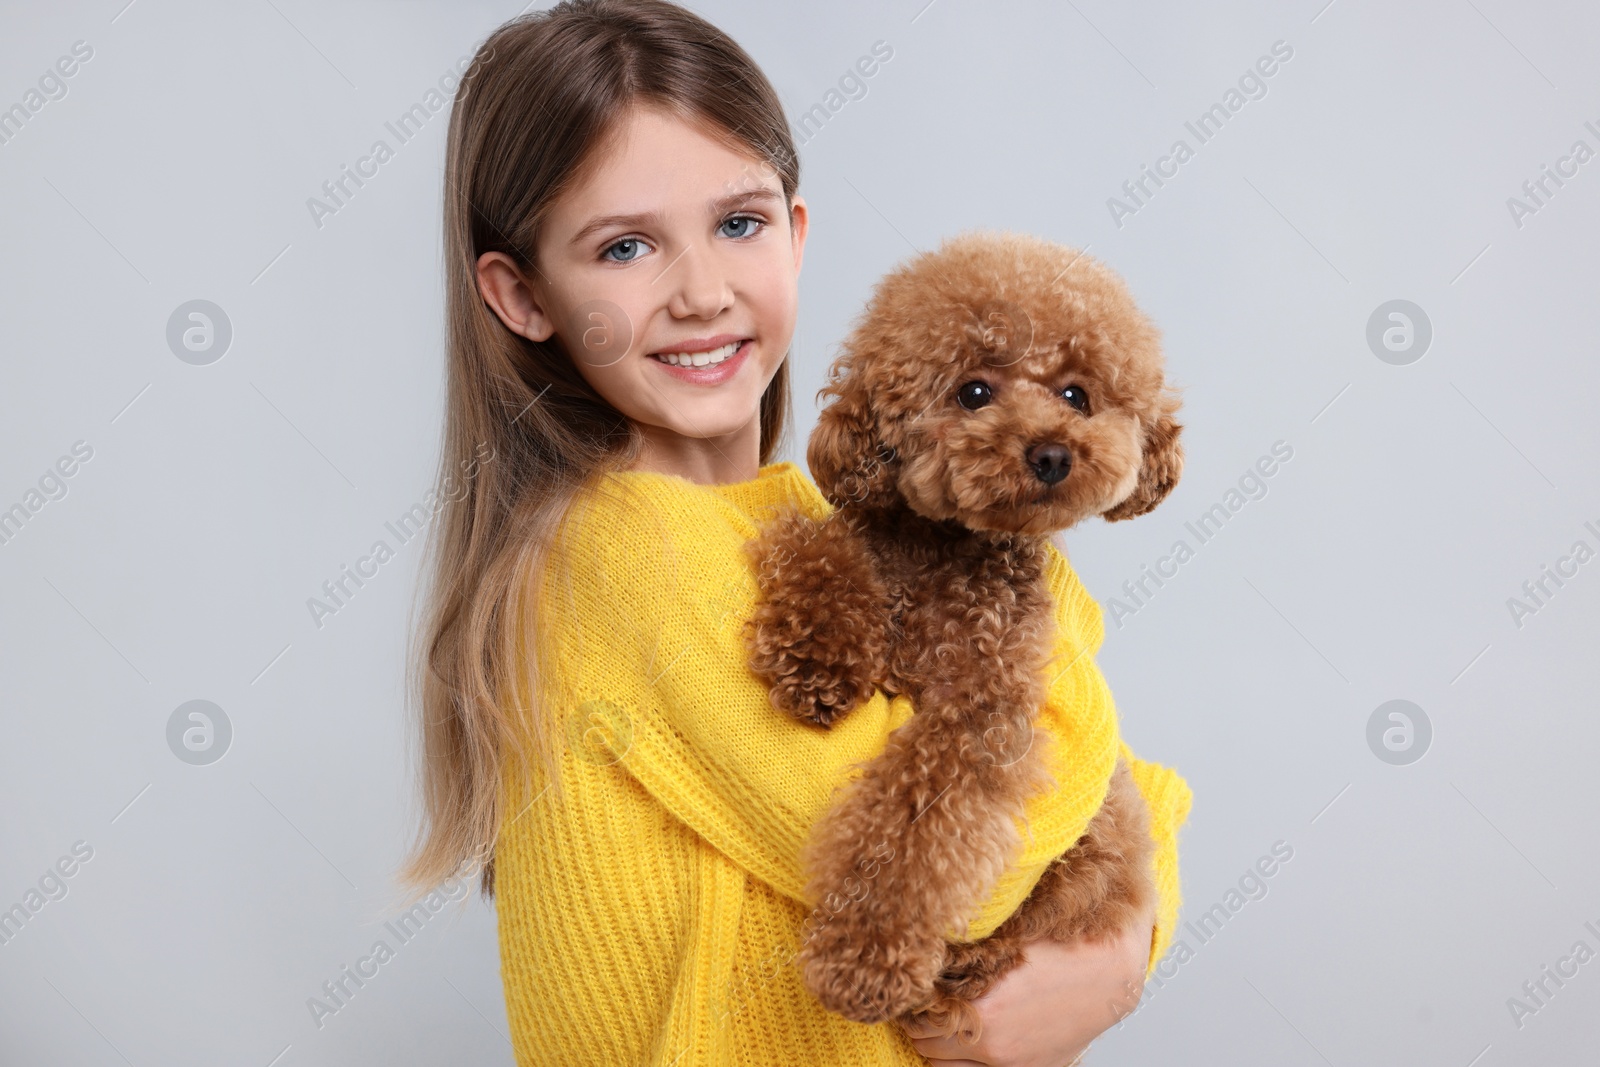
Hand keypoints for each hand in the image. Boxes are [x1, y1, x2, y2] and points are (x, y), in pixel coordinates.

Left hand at [896, 906, 1154, 1066]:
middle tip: (924, 994)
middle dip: (920, 1016)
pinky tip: (963, 1037)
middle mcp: (993, 1045)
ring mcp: (1009, 1064)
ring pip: (939, 1064)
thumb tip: (924, 943)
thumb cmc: (1059, 946)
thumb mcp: (1004, 940)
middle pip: (923, 1039)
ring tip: (944, 1014)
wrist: (1109, 973)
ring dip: (936, 1042)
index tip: (911, 979)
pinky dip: (958, 1060)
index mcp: (984, 1009)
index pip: (917, 1012)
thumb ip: (963, 951)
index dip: (912, 993)